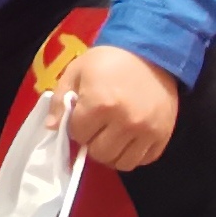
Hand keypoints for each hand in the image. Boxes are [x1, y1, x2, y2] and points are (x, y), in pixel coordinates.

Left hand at [62, 43, 182, 172]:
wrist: (151, 53)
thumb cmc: (110, 60)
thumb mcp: (77, 70)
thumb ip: (61, 99)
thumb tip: (52, 127)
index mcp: (100, 103)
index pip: (78, 135)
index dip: (76, 127)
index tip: (82, 117)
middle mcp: (125, 121)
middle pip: (100, 153)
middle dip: (92, 142)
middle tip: (96, 128)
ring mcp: (147, 131)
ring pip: (122, 163)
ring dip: (112, 153)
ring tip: (111, 137)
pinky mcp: (163, 136)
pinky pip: (144, 160)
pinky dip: (133, 155)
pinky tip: (128, 139)